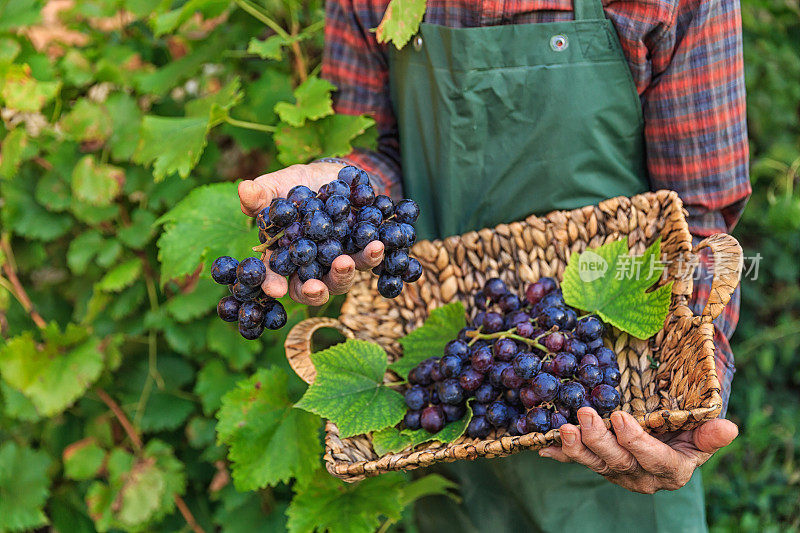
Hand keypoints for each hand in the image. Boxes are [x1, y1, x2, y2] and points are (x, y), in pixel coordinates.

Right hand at [238, 163, 384, 304]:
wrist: (336, 175)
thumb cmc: (298, 184)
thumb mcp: (278, 186)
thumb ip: (262, 195)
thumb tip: (243, 189)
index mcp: (283, 255)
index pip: (274, 276)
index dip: (273, 285)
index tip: (275, 290)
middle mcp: (310, 265)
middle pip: (311, 289)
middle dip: (314, 292)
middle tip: (317, 287)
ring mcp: (337, 261)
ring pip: (341, 280)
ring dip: (344, 274)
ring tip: (347, 261)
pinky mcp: (361, 251)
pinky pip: (368, 259)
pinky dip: (373, 255)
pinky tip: (377, 244)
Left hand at [539, 407, 737, 493]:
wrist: (669, 442)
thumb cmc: (687, 434)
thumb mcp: (701, 435)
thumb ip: (710, 435)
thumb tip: (729, 428)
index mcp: (670, 470)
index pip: (652, 459)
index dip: (635, 441)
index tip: (621, 418)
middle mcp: (641, 476)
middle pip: (617, 461)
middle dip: (598, 439)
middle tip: (585, 415)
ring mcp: (616, 472)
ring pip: (594, 463)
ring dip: (576, 446)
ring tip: (564, 427)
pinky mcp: (598, 464)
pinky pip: (577, 461)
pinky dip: (560, 454)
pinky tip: (544, 447)